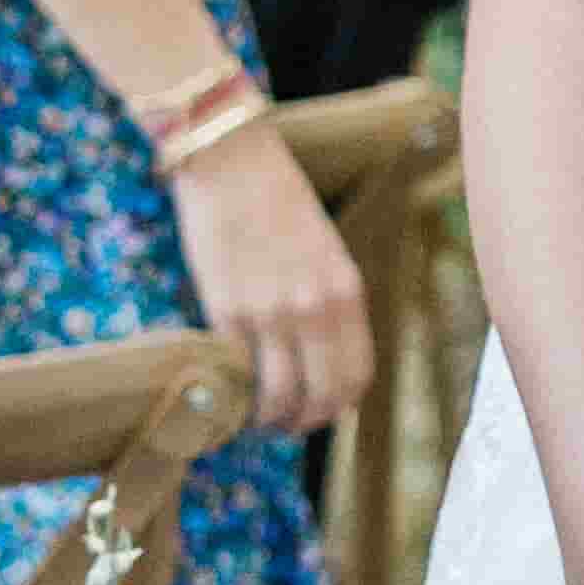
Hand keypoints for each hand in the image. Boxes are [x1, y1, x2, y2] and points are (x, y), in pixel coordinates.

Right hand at [168, 125, 371, 436]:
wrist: (230, 160)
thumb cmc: (274, 199)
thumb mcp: (322, 250)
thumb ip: (325, 299)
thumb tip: (317, 351)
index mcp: (346, 290)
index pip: (356, 374)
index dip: (339, 405)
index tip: (320, 409)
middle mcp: (316, 308)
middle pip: (322, 396)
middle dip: (304, 422)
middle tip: (284, 424)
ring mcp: (271, 312)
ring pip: (278, 396)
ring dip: (267, 418)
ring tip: (254, 417)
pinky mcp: (227, 310)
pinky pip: (237, 374)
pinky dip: (234, 395)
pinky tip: (228, 392)